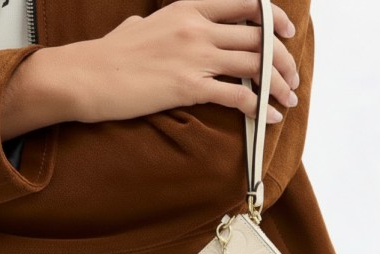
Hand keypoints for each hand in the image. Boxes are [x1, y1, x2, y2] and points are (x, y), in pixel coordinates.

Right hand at [1, 0, 298, 139]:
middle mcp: (196, 28)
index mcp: (186, 9)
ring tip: (289, 100)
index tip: (286, 33)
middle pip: (257, 38)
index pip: (244, 6)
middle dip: (283, 60)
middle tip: (293, 79)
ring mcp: (194, 55)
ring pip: (254, 65)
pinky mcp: (189, 86)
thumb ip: (153, 24)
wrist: (86, 76)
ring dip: (278, 84)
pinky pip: (238, 95)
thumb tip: (148, 23)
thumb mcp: (135, 28)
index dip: (272, 18)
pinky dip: (260, 106)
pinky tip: (269, 116)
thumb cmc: (107, 56)